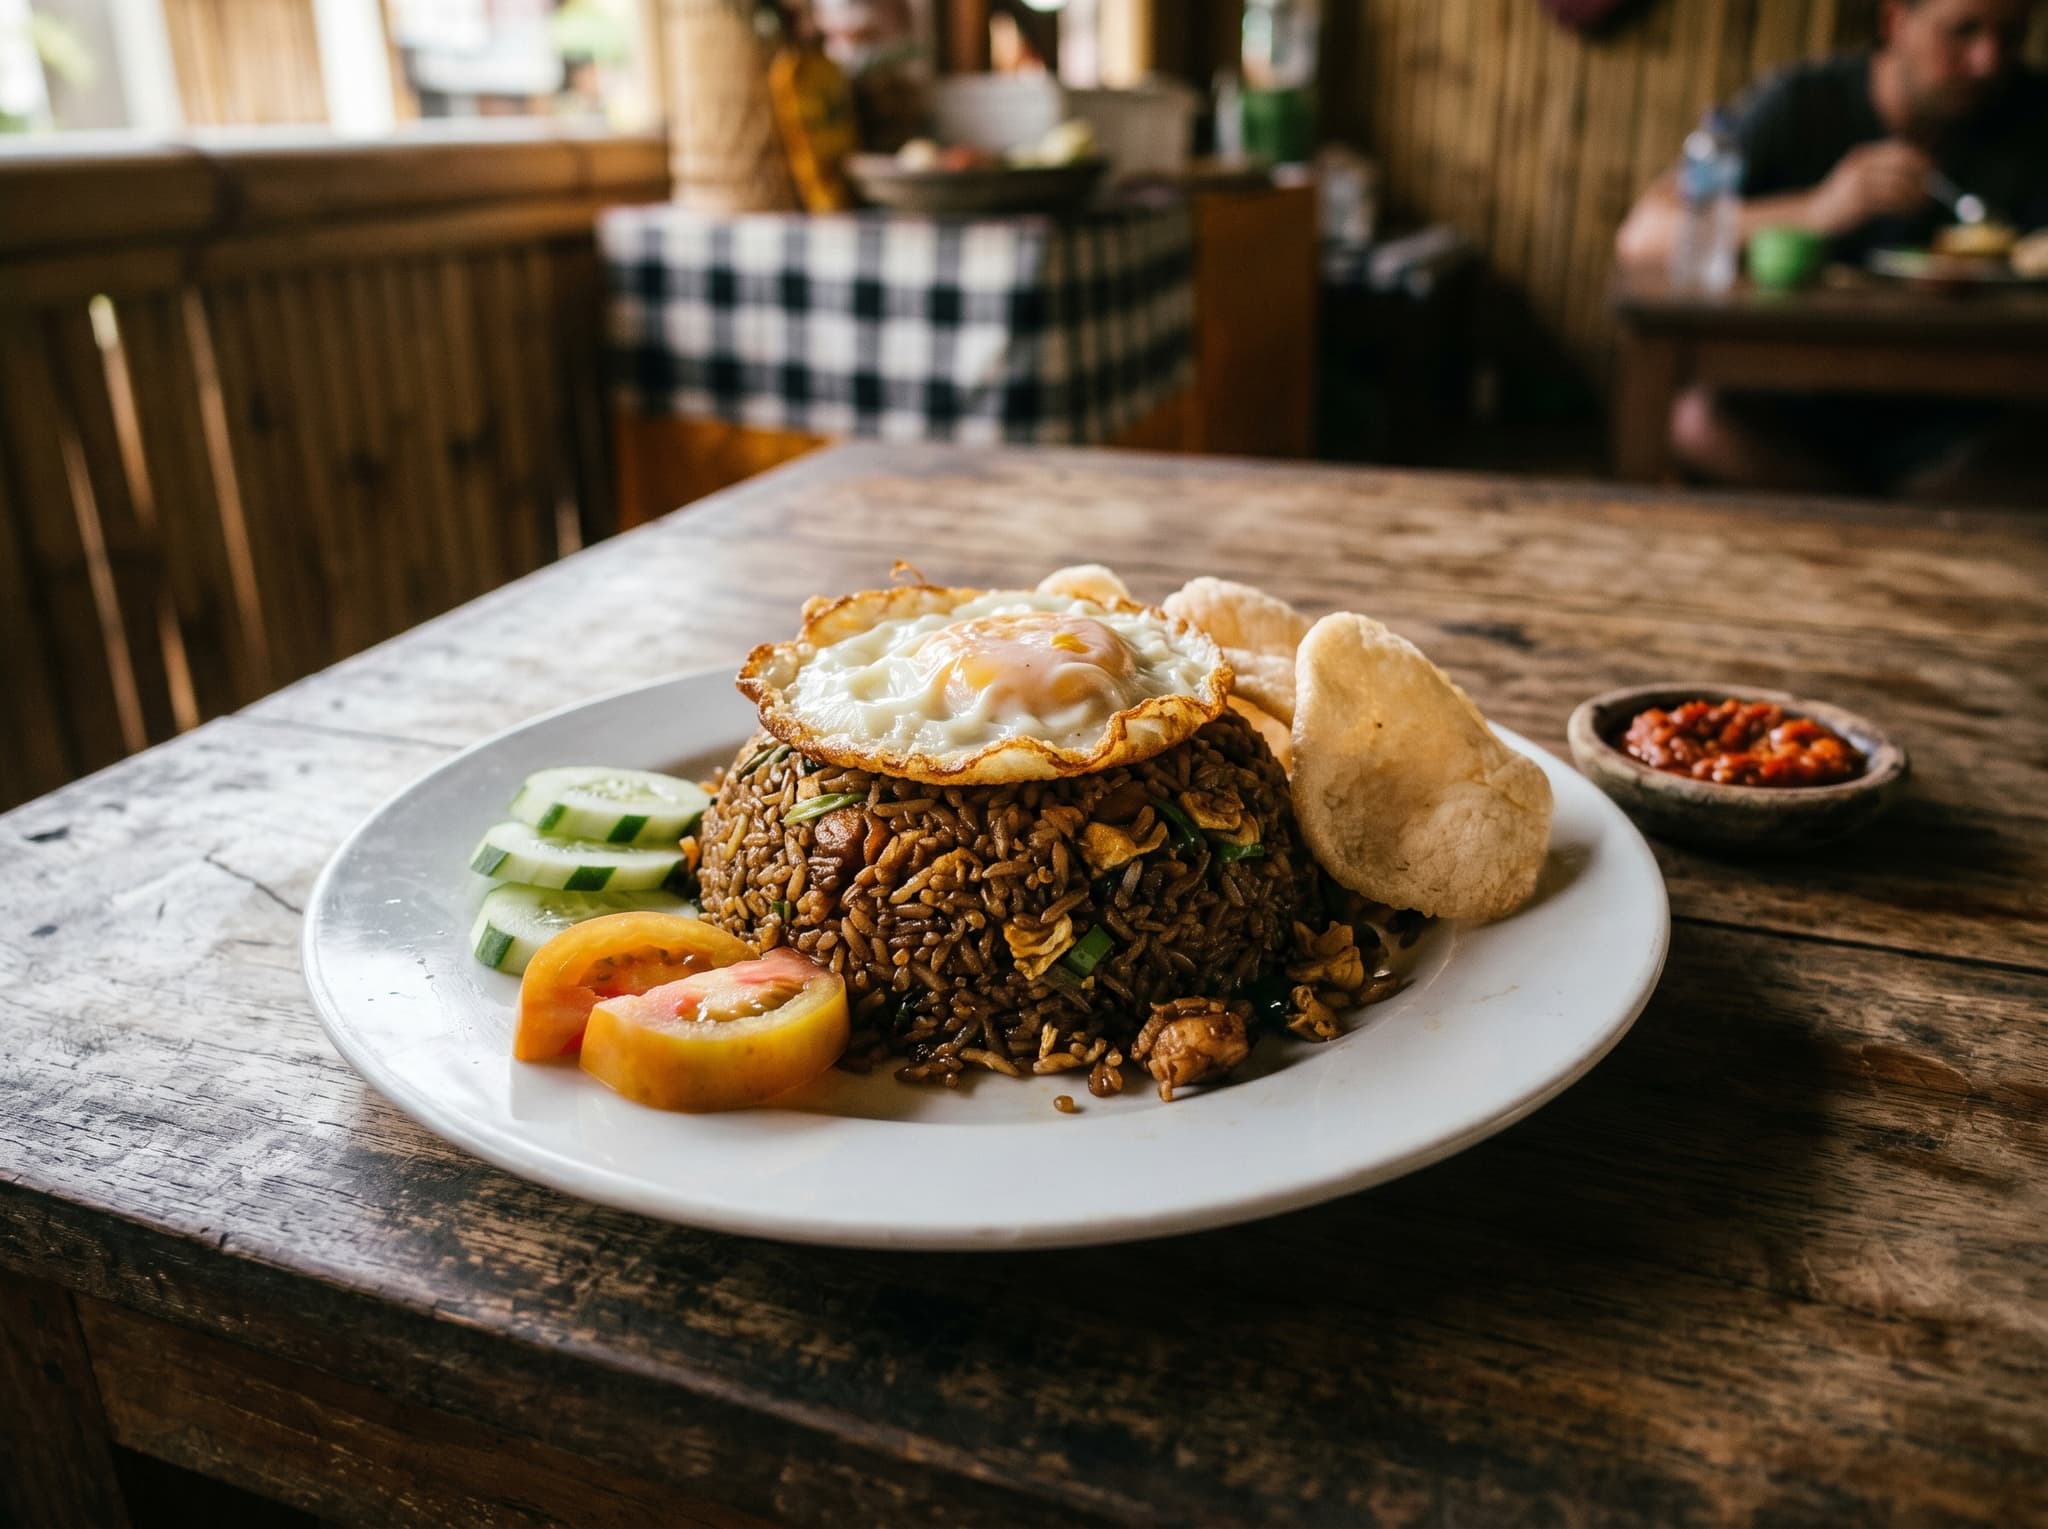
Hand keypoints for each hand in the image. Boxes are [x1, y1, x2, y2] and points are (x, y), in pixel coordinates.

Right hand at [1805, 141, 1935, 234]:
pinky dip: (1906, 207)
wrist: (1811, 218)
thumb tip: (1918, 173)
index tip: (1933, 170)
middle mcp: (1862, 165)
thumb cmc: (1840, 202)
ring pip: (1900, 184)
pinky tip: (1910, 213)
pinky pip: (1892, 202)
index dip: (1920, 159)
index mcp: (1862, 156)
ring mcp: (1860, 183)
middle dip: (1922, 176)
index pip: (1900, 150)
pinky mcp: (1860, 202)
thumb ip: (1881, 171)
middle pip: (1903, 164)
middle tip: (1932, 190)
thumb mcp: (1858, 179)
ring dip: (1916, 196)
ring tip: (1921, 205)